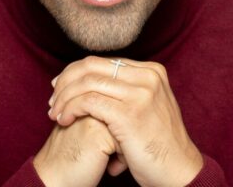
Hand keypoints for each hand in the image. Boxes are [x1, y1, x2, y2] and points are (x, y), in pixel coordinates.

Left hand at [48, 56, 203, 186]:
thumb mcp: (149, 106)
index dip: (75, 73)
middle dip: (65, 82)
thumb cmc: (159, 144)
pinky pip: (88, 102)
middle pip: (91, 66)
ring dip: (64, 98)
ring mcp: (140, 94)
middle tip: (53, 100)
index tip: (60, 89)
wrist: (179, 171)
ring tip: (55, 114)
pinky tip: (63, 121)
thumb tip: (94, 80)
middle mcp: (147, 77)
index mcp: (151, 71)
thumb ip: (128, 90)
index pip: (101, 62)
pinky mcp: (130, 114)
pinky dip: (70, 109)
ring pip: (86, 83)